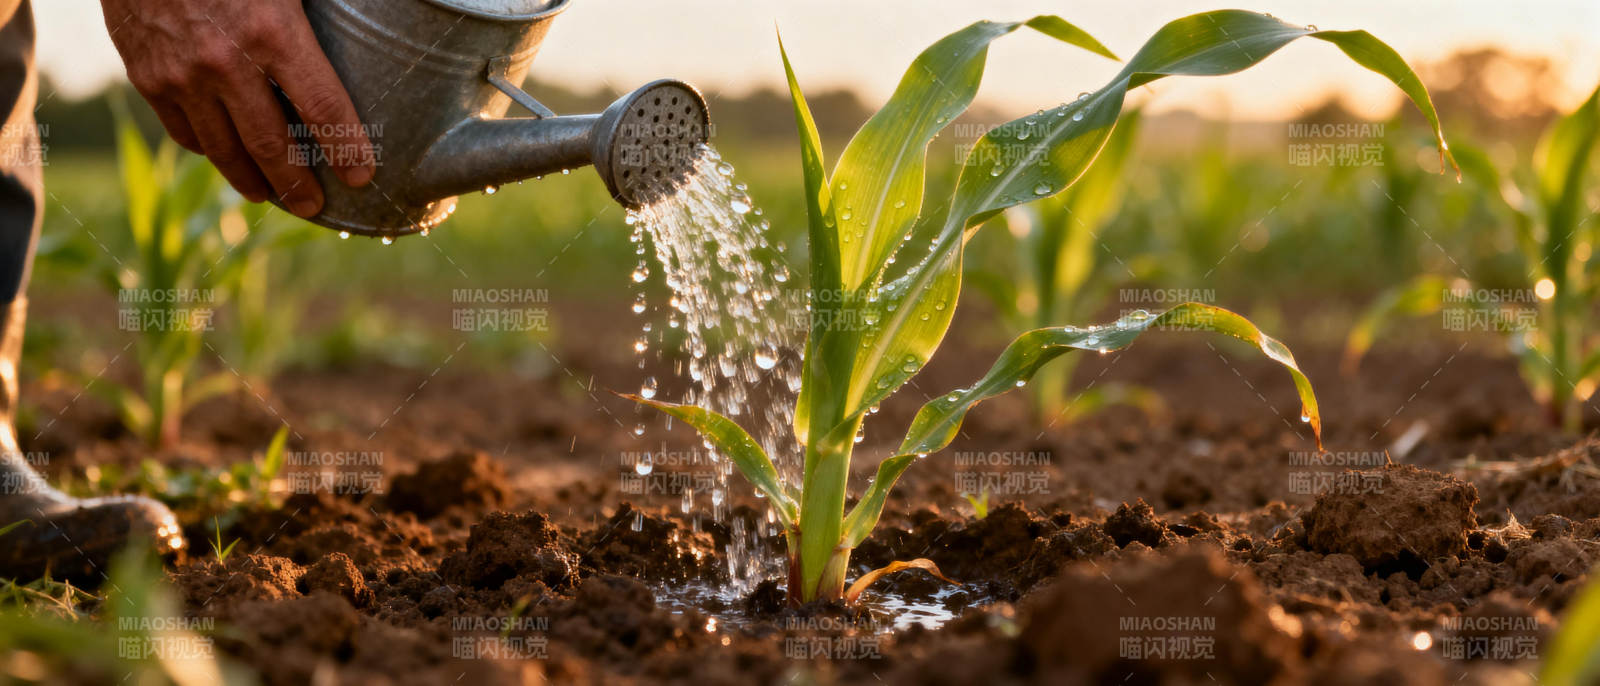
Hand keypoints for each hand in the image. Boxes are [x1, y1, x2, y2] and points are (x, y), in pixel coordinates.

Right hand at [100, 0, 374, 217]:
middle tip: (316, 207)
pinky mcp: (146, 76)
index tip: (361, 176)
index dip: (348, 149)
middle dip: (298, 185)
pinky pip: (183, 130)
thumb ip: (317, 14)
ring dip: (251, 180)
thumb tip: (369, 28)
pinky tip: (225, 157)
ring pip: (223, 149)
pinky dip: (209, 150)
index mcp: (273, 31)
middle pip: (272, 145)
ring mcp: (181, 75)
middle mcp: (227, 63)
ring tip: (270, 195)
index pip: (323, 108)